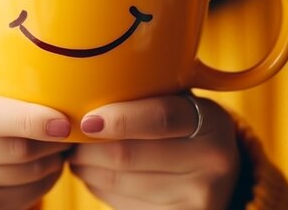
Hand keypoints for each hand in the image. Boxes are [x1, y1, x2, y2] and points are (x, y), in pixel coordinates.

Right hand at [0, 83, 72, 209]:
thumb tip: (58, 83)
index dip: (29, 119)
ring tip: (61, 146)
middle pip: (10, 149)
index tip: (63, 122)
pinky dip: (45, 181)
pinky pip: (22, 196)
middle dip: (50, 142)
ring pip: (21, 174)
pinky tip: (48, 166)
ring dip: (52, 161)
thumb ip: (4, 85)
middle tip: (71, 132)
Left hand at [69, 93, 238, 209]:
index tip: (86, 120)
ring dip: (86, 168)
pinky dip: (99, 187)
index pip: (160, 118)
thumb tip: (86, 89)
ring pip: (118, 182)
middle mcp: (212, 161)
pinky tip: (94, 174)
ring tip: (77, 155)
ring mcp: (197, 196)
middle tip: (70, 137)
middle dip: (88, 147)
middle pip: (129, 155)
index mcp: (212, 121)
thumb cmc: (183, 127)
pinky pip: (121, 203)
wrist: (217, 175)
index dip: (119, 119)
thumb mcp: (180, 102)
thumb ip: (147, 91)